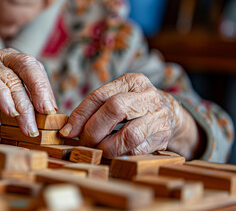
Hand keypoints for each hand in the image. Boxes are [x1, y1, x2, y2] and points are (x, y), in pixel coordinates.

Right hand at [0, 48, 56, 136]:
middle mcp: (1, 55)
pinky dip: (2, 97)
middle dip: (39, 91)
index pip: (36, 69)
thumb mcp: (11, 104)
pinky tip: (10, 113)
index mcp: (14, 60)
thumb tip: (51, 119)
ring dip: (22, 106)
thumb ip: (27, 104)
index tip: (53, 111)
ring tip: (28, 127)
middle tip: (46, 115)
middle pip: (27, 67)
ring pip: (10, 79)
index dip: (46, 89)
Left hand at [59, 73, 198, 158]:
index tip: (67, 131)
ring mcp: (158, 115)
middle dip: (93, 129)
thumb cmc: (131, 107)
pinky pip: (136, 150)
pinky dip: (120, 154)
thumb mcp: (115, 98)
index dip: (80, 115)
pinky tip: (114, 152)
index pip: (100, 95)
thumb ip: (92, 109)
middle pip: (114, 108)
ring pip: (128, 135)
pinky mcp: (163, 136)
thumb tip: (67, 130)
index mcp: (132, 81)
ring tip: (98, 149)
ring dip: (106, 146)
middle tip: (84, 141)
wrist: (169, 113)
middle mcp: (147, 95)